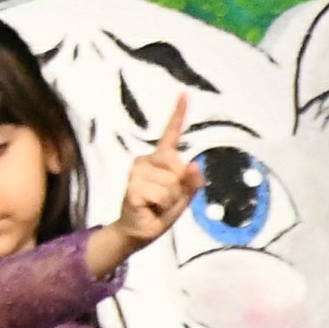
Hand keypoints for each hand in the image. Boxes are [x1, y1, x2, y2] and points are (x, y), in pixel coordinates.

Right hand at [93, 95, 198, 272]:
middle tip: (165, 199)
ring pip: (171, 184)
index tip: (184, 95)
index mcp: (160, 159)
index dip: (178, 114)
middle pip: (179, 168)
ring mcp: (137, 172)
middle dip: (179, 189)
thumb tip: (196, 165)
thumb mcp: (183, 198)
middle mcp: (146, 160)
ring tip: (156, 204)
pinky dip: (161, 205)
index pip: (170, 134)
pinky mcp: (132, 186)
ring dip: (170, 199)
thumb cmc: (159, 211)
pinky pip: (160, 194)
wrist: (139, 232)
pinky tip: (149, 207)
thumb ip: (192, 182)